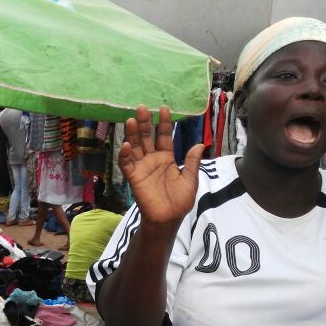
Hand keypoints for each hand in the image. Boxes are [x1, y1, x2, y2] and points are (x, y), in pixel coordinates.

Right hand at [119, 105, 203, 225]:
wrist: (169, 218)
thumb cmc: (180, 201)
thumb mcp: (190, 179)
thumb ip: (192, 162)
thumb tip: (200, 144)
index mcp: (167, 158)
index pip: (164, 136)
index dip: (164, 123)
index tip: (164, 109)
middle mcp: (152, 159)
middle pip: (147, 137)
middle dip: (145, 122)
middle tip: (142, 107)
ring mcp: (142, 167)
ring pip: (135, 146)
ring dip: (133, 134)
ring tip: (132, 120)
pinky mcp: (134, 178)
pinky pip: (127, 164)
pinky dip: (125, 155)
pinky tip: (127, 145)